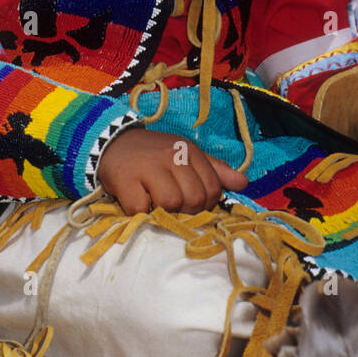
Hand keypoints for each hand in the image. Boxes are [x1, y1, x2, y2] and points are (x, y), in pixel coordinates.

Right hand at [96, 127, 248, 214]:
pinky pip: (141, 209)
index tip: (191, 203)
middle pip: (193, 199)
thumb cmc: (155, 154)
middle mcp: (172, 156)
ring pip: (171, 203)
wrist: (114, 143)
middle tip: (171, 205)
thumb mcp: (187, 154)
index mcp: (190, 151)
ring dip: (164, 212)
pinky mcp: (125, 180)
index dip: (205, 204)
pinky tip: (138, 202)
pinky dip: (140, 213)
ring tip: (155, 203)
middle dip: (185, 210)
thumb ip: (215, 169)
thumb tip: (244, 183)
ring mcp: (148, 167)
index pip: (212, 189)